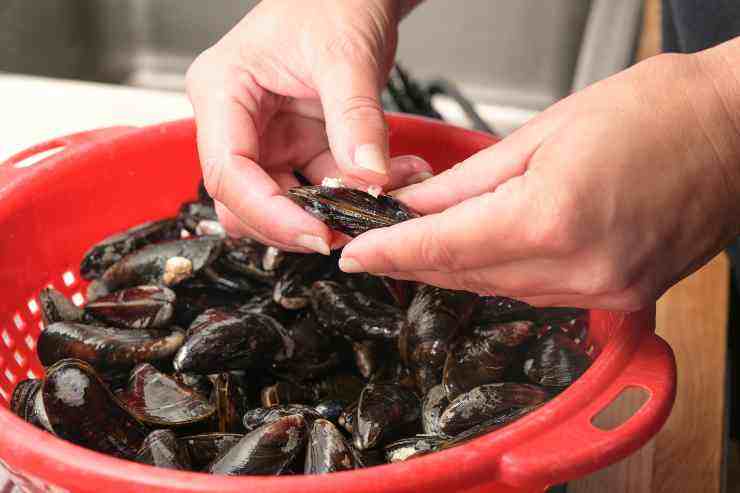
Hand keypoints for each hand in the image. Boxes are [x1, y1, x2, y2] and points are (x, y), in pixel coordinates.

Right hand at [186, 0, 430, 253]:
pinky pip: (320, 187)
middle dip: (296, 222)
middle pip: (246, 201)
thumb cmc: (332, 1)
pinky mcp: (298, 145)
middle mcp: (236, 122)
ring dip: (333, 211)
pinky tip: (395, 177)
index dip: (270, 214)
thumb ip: (355, 118)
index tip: (317, 235)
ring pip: (284, 202)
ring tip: (387, 195)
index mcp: (222, 92)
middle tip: (350, 229)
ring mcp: (267, 137)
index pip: (229, 173)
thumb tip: (368, 177)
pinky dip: (355, 192)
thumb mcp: (345, 56)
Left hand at [339, 50, 739, 309]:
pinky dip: (500, 275)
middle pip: (467, 274)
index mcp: (554, 217)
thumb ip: (470, 180)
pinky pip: (537, 293)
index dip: (391, 253)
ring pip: (499, 289)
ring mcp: (604, 289)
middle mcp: (580, 267)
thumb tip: (416, 204)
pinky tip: (480, 255)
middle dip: (414, 260)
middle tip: (375, 247)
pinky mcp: (620, 295)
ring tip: (418, 247)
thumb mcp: (543, 133)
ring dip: (455, 268)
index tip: (354, 254)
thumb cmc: (655, 110)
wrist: (736, 130)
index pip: (445, 246)